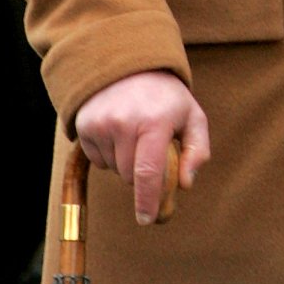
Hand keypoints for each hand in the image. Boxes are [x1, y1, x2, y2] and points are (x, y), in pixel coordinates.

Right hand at [75, 70, 209, 225]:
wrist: (128, 64)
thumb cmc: (166, 97)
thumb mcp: (192, 116)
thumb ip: (198, 151)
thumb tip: (185, 184)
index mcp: (155, 121)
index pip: (149, 171)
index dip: (147, 200)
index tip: (147, 220)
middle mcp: (124, 122)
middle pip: (130, 175)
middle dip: (142, 173)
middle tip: (152, 149)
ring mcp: (101, 123)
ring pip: (113, 169)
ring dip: (125, 162)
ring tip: (135, 132)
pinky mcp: (84, 125)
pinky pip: (98, 159)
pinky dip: (109, 154)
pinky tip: (119, 132)